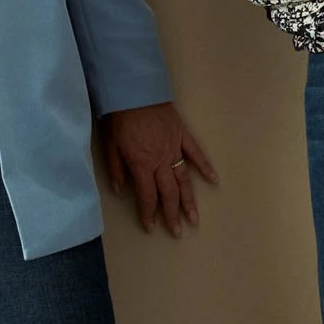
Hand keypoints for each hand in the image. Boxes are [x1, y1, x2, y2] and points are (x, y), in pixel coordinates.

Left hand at [102, 102, 218, 237]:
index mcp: (142, 164)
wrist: (135, 91)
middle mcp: (161, 161)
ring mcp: (175, 149)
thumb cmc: (120, 117)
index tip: (151, 227)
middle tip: (178, 232)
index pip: (147, 196)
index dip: (149, 213)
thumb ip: (117, 168)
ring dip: (189, 200)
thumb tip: (120, 189)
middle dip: (172, 215)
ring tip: (194, 218)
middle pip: (169, 193)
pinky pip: (196, 154)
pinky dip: (205, 168)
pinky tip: (213, 181)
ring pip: (184, 180)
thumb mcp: (110, 145)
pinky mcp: (183, 136)